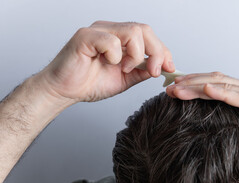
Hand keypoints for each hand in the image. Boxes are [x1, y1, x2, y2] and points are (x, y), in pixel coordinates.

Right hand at [39, 21, 174, 102]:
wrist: (64, 91)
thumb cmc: (89, 83)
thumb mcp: (125, 79)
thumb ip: (141, 71)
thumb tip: (161, 67)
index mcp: (120, 38)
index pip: (148, 35)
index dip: (162, 50)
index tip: (169, 67)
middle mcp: (110, 30)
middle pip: (144, 29)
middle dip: (156, 52)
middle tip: (154, 71)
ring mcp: (98, 31)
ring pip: (132, 31)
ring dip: (136, 54)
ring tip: (126, 68)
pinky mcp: (85, 37)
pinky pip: (111, 41)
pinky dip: (116, 56)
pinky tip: (109, 64)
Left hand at [166, 72, 238, 155]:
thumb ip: (234, 123)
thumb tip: (212, 131)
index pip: (213, 85)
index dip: (192, 86)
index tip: (172, 90)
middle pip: (213, 81)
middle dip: (188, 84)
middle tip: (167, 88)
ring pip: (223, 85)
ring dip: (198, 86)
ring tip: (178, 88)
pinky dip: (224, 93)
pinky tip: (208, 90)